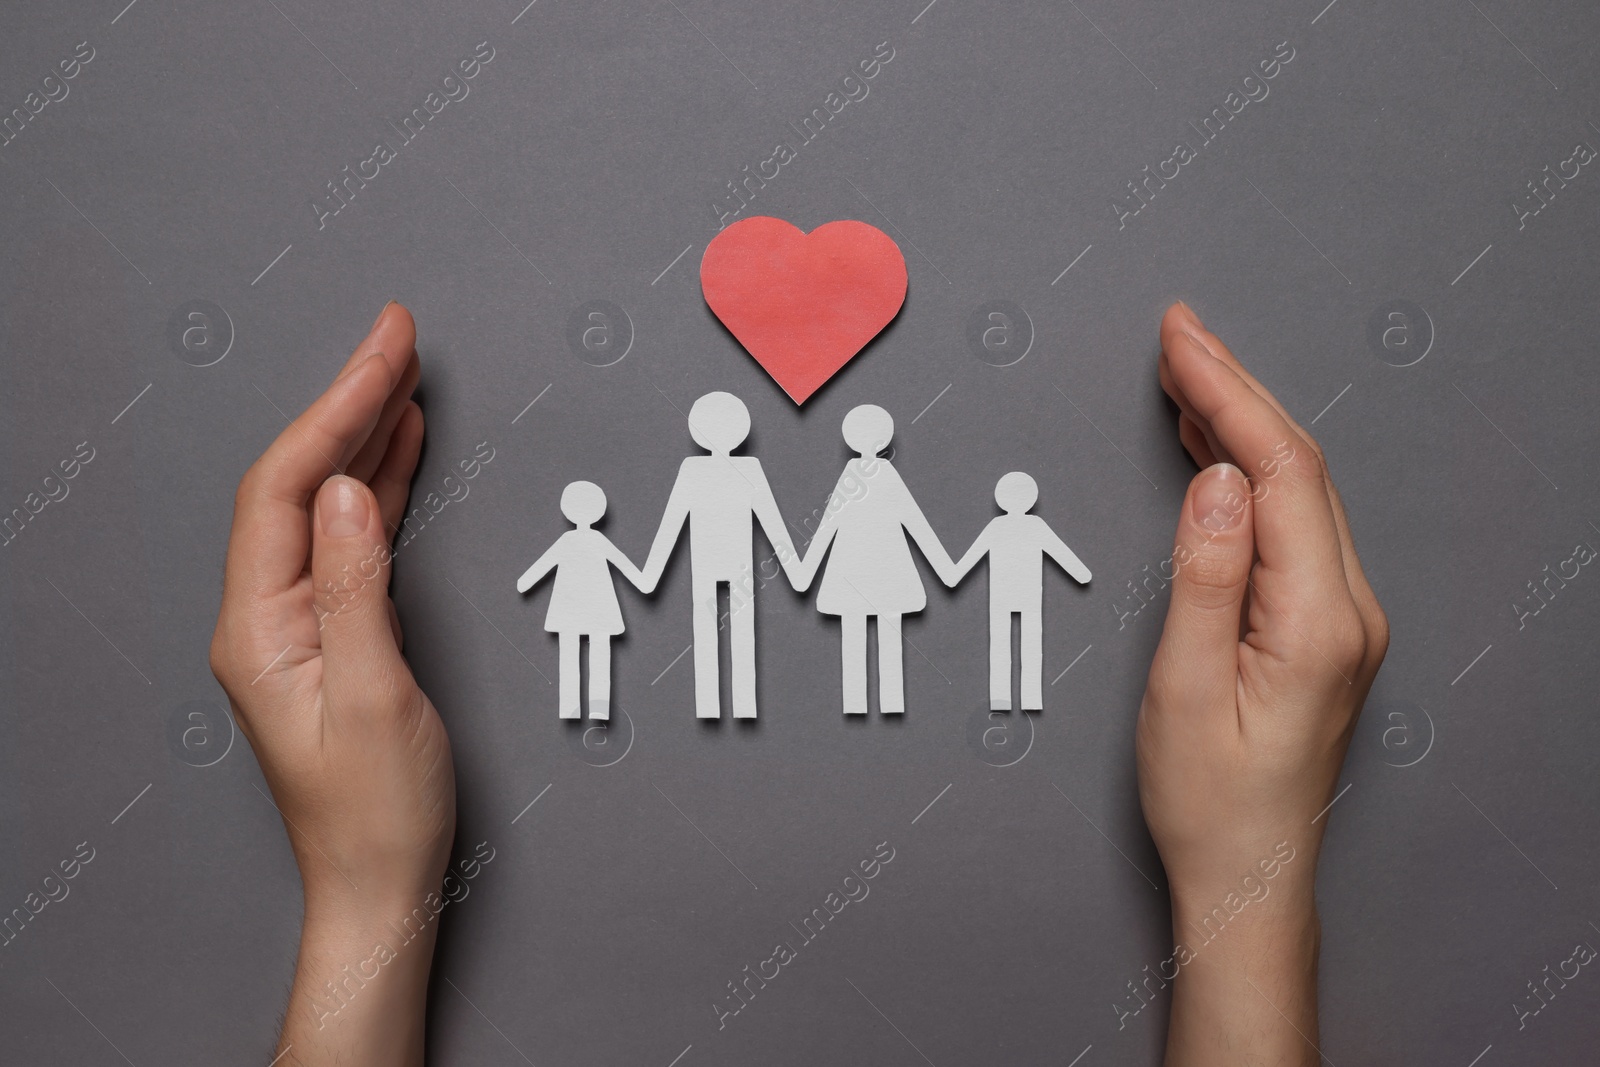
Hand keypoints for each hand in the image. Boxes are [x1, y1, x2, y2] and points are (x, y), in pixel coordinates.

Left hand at [209, 302, 454, 1066]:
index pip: (289, 489)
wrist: (377, 882)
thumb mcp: (376, 699)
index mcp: (260, 627)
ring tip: (405, 374)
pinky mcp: (333, 631)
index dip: (337, 409)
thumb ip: (358, 588)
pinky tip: (405, 448)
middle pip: (302, 481)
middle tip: (399, 336)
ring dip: (367, 433)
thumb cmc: (377, 811)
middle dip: (351, 401)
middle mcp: (266, 615)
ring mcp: (297, 621)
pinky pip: (354, 537)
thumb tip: (353, 491)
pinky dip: (383, 484)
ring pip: (328, 501)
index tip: (385, 351)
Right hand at [1139, 303, 1386, 1064]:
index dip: (1227, 395)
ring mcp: (1344, 618)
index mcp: (1318, 621)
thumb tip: (1218, 479)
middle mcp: (1349, 610)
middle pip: (1298, 467)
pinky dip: (1251, 472)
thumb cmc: (1209, 801)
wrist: (1248, 873)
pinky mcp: (1325, 628)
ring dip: (1242, 424)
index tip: (1179, 342)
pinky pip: (1293, 523)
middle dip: (1235, 389)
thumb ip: (1205, 577)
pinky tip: (1215, 452)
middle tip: (1177, 332)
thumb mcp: (1181, 691)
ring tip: (1185, 374)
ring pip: (1299, 489)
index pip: (1279, 473)